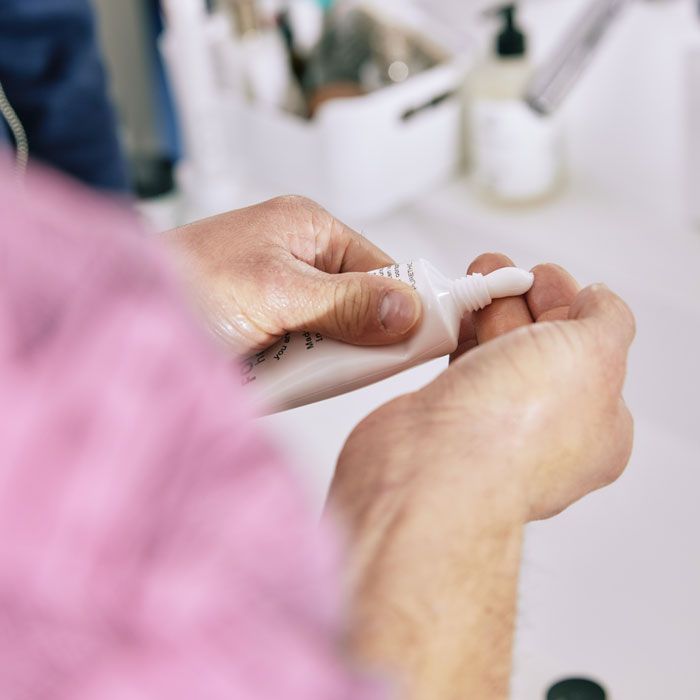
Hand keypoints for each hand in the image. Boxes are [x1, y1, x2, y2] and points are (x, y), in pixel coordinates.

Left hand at [160, 196, 421, 354]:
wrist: (115, 326)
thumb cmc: (180, 284)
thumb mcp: (275, 293)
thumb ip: (346, 304)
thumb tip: (409, 310)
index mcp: (309, 229)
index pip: (384, 269)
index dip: (406, 305)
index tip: (423, 341)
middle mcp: (300, 261)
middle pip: (363, 309)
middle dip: (353, 343)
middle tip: (337, 364)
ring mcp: (283, 301)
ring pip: (335, 340)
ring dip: (320, 364)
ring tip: (289, 369)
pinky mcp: (268, 334)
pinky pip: (305, 360)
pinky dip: (297, 376)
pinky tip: (277, 378)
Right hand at [327, 254, 634, 698]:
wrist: (432, 468)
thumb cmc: (513, 432)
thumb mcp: (593, 352)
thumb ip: (608, 319)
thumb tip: (598, 302)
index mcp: (595, 427)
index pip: (589, 351)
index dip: (568, 304)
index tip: (544, 276)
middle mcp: (542, 432)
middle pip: (537, 346)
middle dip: (521, 299)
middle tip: (502, 271)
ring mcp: (490, 427)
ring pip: (493, 353)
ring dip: (485, 310)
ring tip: (473, 279)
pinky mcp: (444, 420)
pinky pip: (455, 366)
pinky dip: (453, 335)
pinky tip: (448, 314)